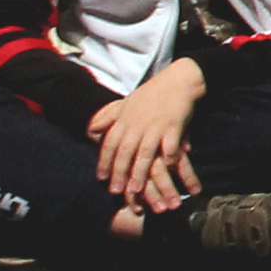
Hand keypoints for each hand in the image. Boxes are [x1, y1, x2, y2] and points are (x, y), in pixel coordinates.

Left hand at [85, 64, 205, 212]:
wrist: (179, 80)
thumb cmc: (153, 93)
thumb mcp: (126, 103)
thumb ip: (109, 117)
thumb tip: (91, 129)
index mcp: (125, 119)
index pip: (109, 143)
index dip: (104, 161)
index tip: (101, 178)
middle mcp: (138, 124)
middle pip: (124, 151)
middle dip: (119, 172)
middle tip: (115, 191)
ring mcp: (156, 126)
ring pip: (144, 152)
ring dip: (139, 172)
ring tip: (135, 189)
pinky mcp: (174, 126)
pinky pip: (170, 145)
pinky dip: (169, 157)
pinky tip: (168, 169)